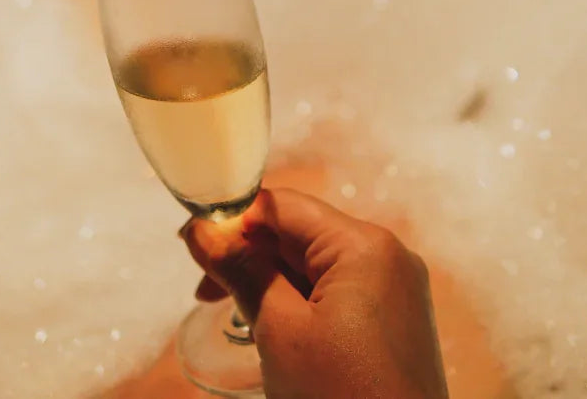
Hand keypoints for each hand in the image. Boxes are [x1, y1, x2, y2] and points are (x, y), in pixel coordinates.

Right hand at [180, 188, 449, 398]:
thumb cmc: (339, 396)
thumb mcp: (280, 330)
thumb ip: (242, 270)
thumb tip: (202, 229)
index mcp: (364, 245)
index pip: (285, 207)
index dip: (234, 220)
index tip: (190, 246)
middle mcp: (388, 256)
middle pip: (301, 234)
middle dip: (251, 257)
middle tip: (205, 292)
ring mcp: (396, 290)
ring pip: (316, 266)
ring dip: (271, 283)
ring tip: (235, 317)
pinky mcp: (395, 322)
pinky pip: (338, 293)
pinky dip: (300, 304)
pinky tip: (273, 330)